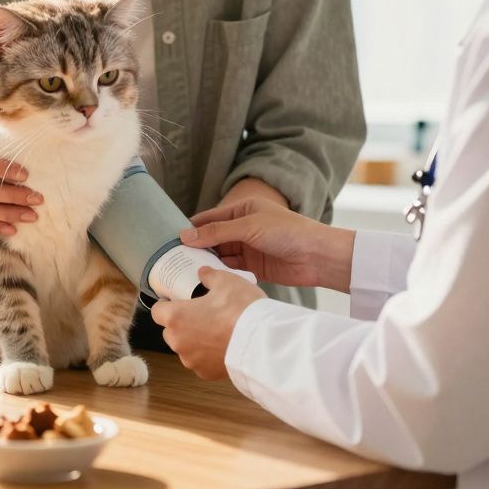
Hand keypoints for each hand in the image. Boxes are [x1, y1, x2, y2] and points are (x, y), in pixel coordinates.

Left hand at [151, 267, 265, 379]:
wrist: (262, 342)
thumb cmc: (241, 311)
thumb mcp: (227, 282)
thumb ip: (210, 276)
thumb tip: (203, 273)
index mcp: (176, 317)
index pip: (158, 311)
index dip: (166, 305)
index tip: (177, 301)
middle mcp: (178, 341)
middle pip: (171, 330)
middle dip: (182, 323)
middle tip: (202, 314)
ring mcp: (191, 360)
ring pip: (186, 347)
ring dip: (195, 340)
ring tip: (216, 330)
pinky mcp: (205, 373)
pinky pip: (201, 361)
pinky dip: (208, 355)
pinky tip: (223, 345)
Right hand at [181, 198, 355, 292]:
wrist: (317, 256)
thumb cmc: (287, 232)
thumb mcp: (248, 226)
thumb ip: (216, 232)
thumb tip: (185, 235)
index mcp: (243, 209)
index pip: (210, 217)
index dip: (192, 227)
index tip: (171, 239)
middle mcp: (244, 228)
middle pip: (213, 238)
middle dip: (196, 247)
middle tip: (173, 258)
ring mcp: (249, 248)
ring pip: (220, 254)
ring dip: (207, 261)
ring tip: (185, 270)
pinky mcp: (254, 267)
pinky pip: (231, 269)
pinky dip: (220, 272)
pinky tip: (206, 278)